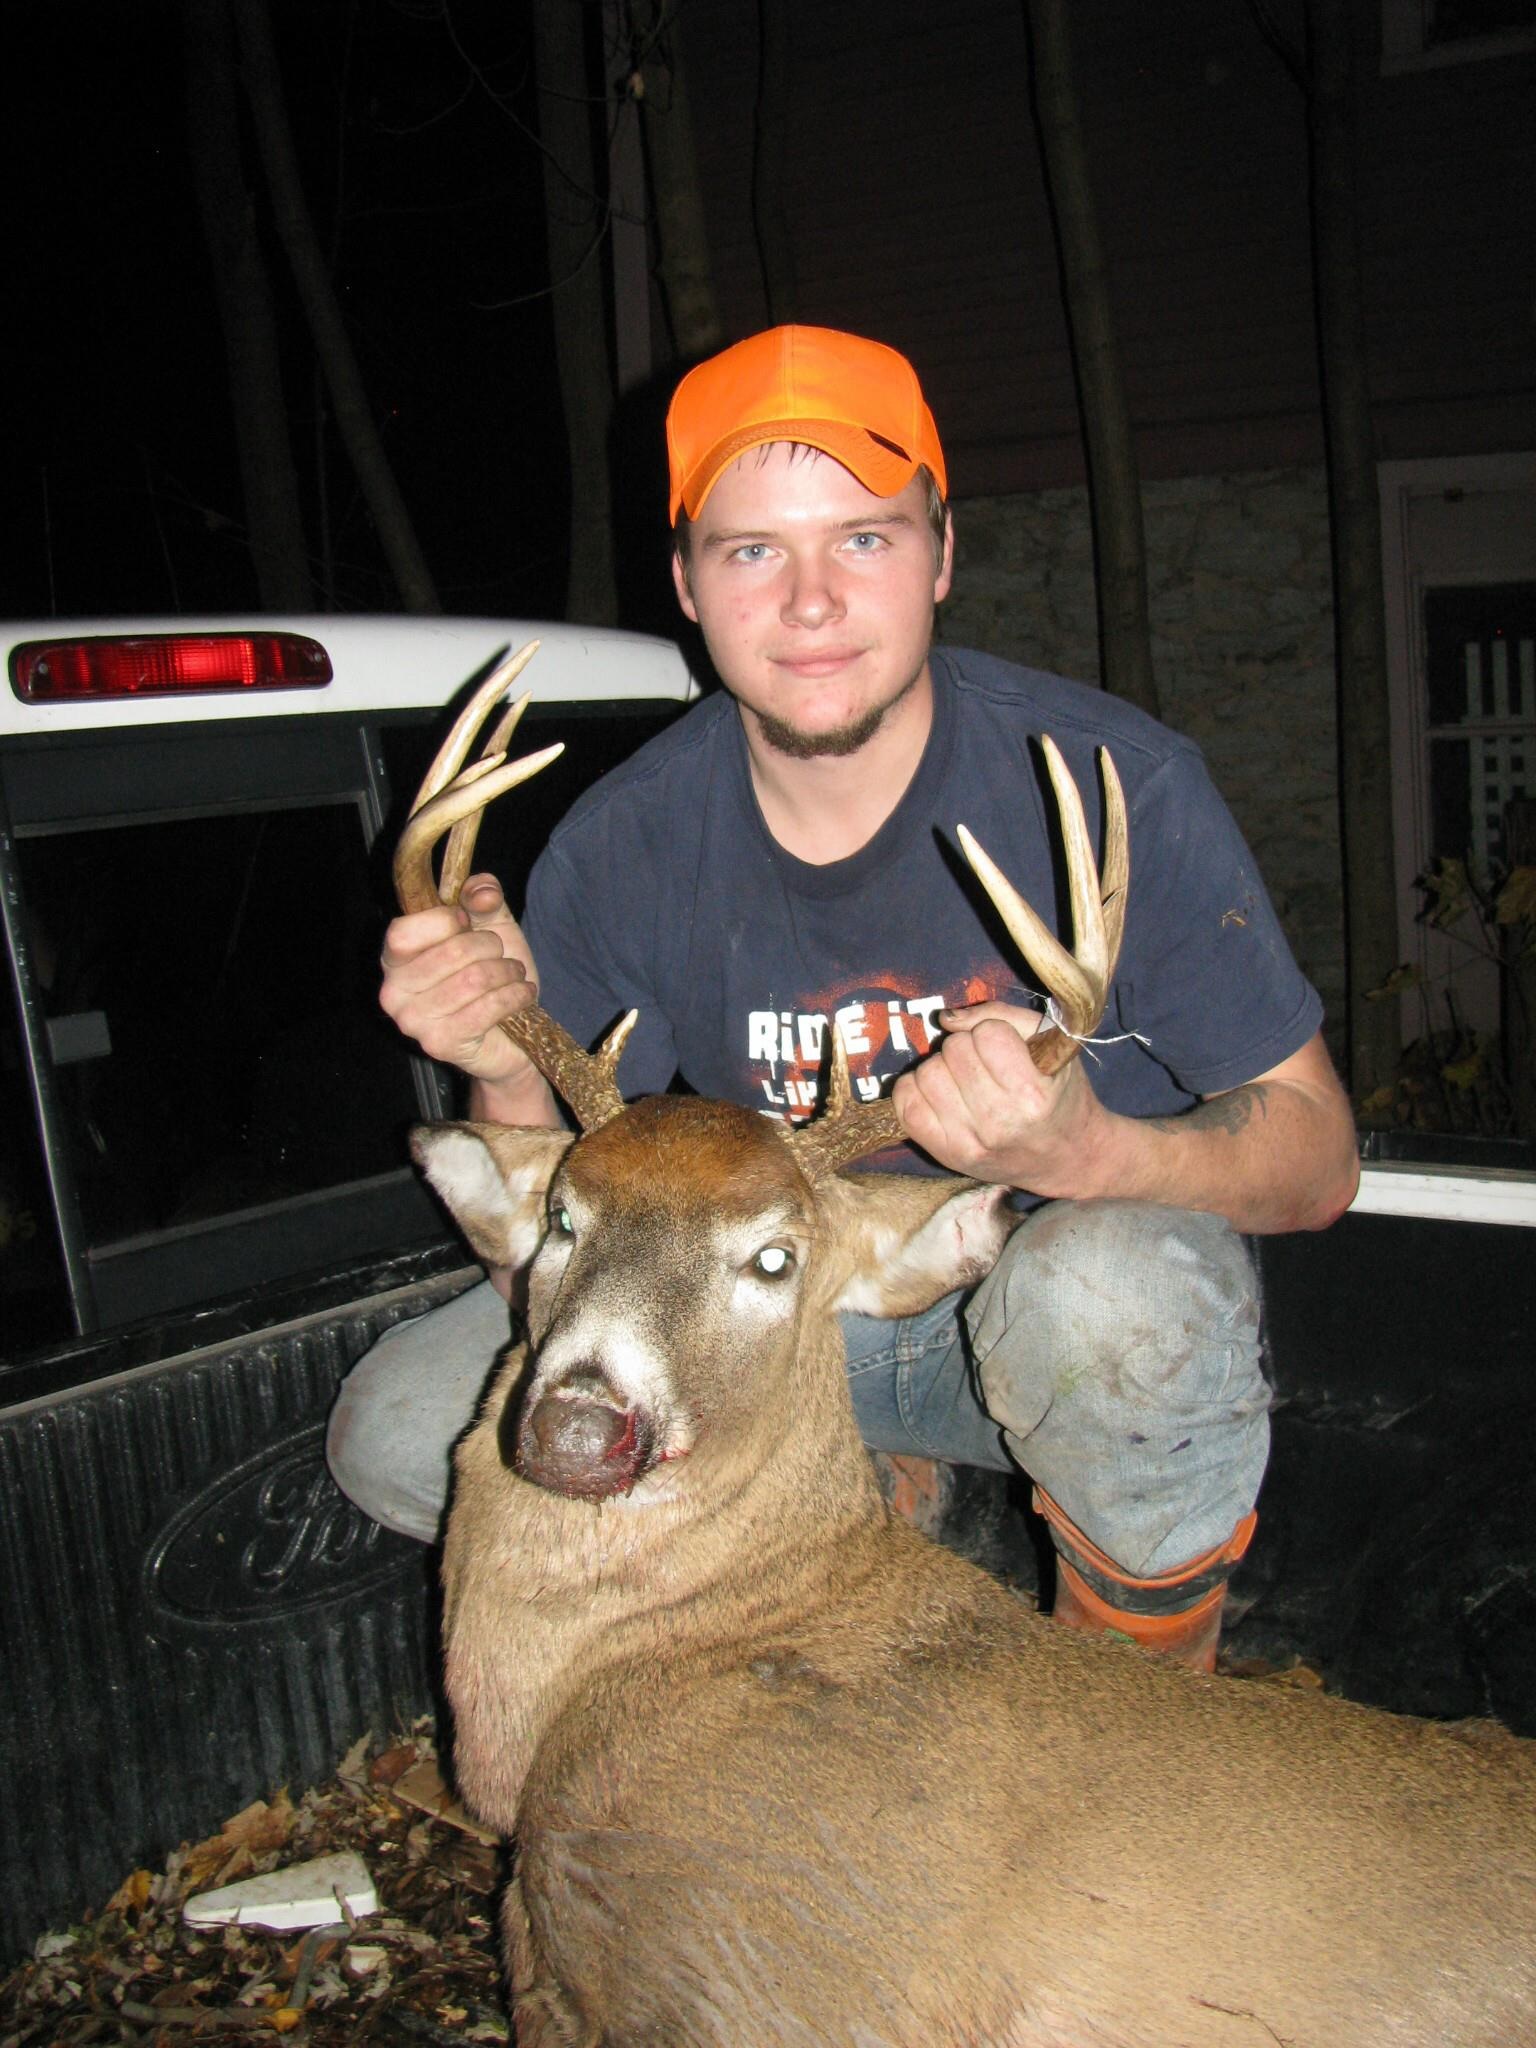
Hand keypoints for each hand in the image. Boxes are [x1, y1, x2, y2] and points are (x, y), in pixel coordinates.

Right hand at [379, 873, 540, 1085]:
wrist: (510, 1036)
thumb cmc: (491, 978)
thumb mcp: (491, 928)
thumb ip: (484, 899)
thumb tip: (482, 891)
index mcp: (395, 961)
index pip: (403, 932)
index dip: (444, 921)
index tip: (469, 922)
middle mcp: (394, 993)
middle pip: (450, 952)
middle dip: (490, 946)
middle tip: (501, 954)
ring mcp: (414, 1022)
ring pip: (473, 979)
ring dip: (507, 972)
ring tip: (515, 974)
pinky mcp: (440, 1044)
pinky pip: (487, 1008)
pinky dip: (515, 995)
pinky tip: (523, 993)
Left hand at [890, 1001, 1113, 1195]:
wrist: (1065, 1157)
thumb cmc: (1058, 1095)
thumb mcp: (1051, 1046)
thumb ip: (1004, 1016)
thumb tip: (947, 1019)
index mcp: (1032, 1093)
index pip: (988, 1032)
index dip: (995, 1032)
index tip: (1006, 1049)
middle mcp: (1000, 1122)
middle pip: (954, 1049)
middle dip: (967, 1048)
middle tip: (986, 1067)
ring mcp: (969, 1141)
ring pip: (926, 1073)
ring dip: (942, 1069)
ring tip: (965, 1082)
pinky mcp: (946, 1154)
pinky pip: (906, 1105)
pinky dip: (916, 1090)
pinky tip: (940, 1095)